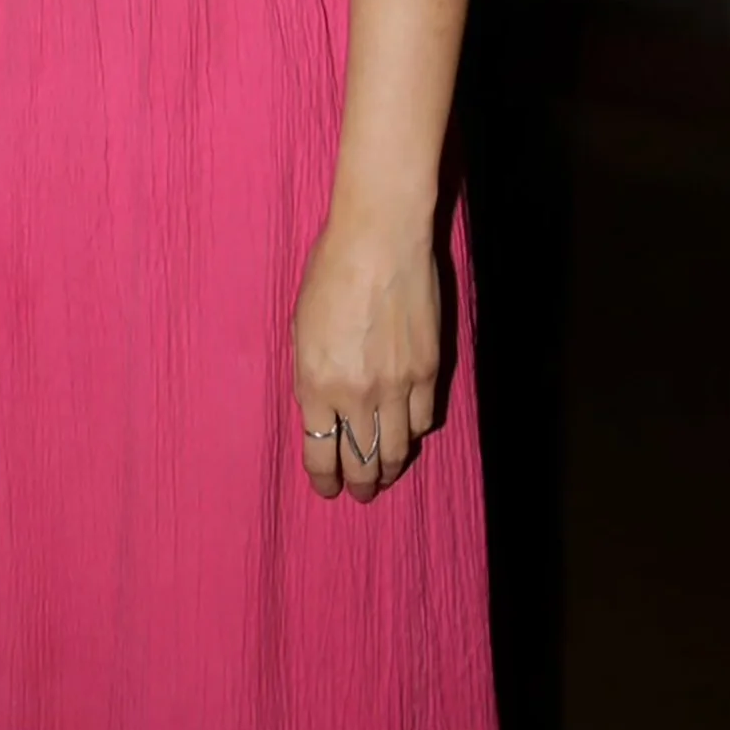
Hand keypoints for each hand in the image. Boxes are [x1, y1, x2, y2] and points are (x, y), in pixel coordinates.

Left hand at [291, 211, 440, 502]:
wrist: (380, 238)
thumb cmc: (330, 270)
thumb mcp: (301, 325)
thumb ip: (310, 373)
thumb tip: (322, 409)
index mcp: (315, 383)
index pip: (320, 453)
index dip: (324, 479)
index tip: (327, 489)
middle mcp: (356, 394)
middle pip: (361, 462)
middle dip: (358, 484)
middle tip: (359, 492)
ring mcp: (397, 386)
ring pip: (396, 450)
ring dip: (388, 468)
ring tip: (384, 474)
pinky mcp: (428, 372)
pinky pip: (424, 420)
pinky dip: (414, 433)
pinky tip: (408, 433)